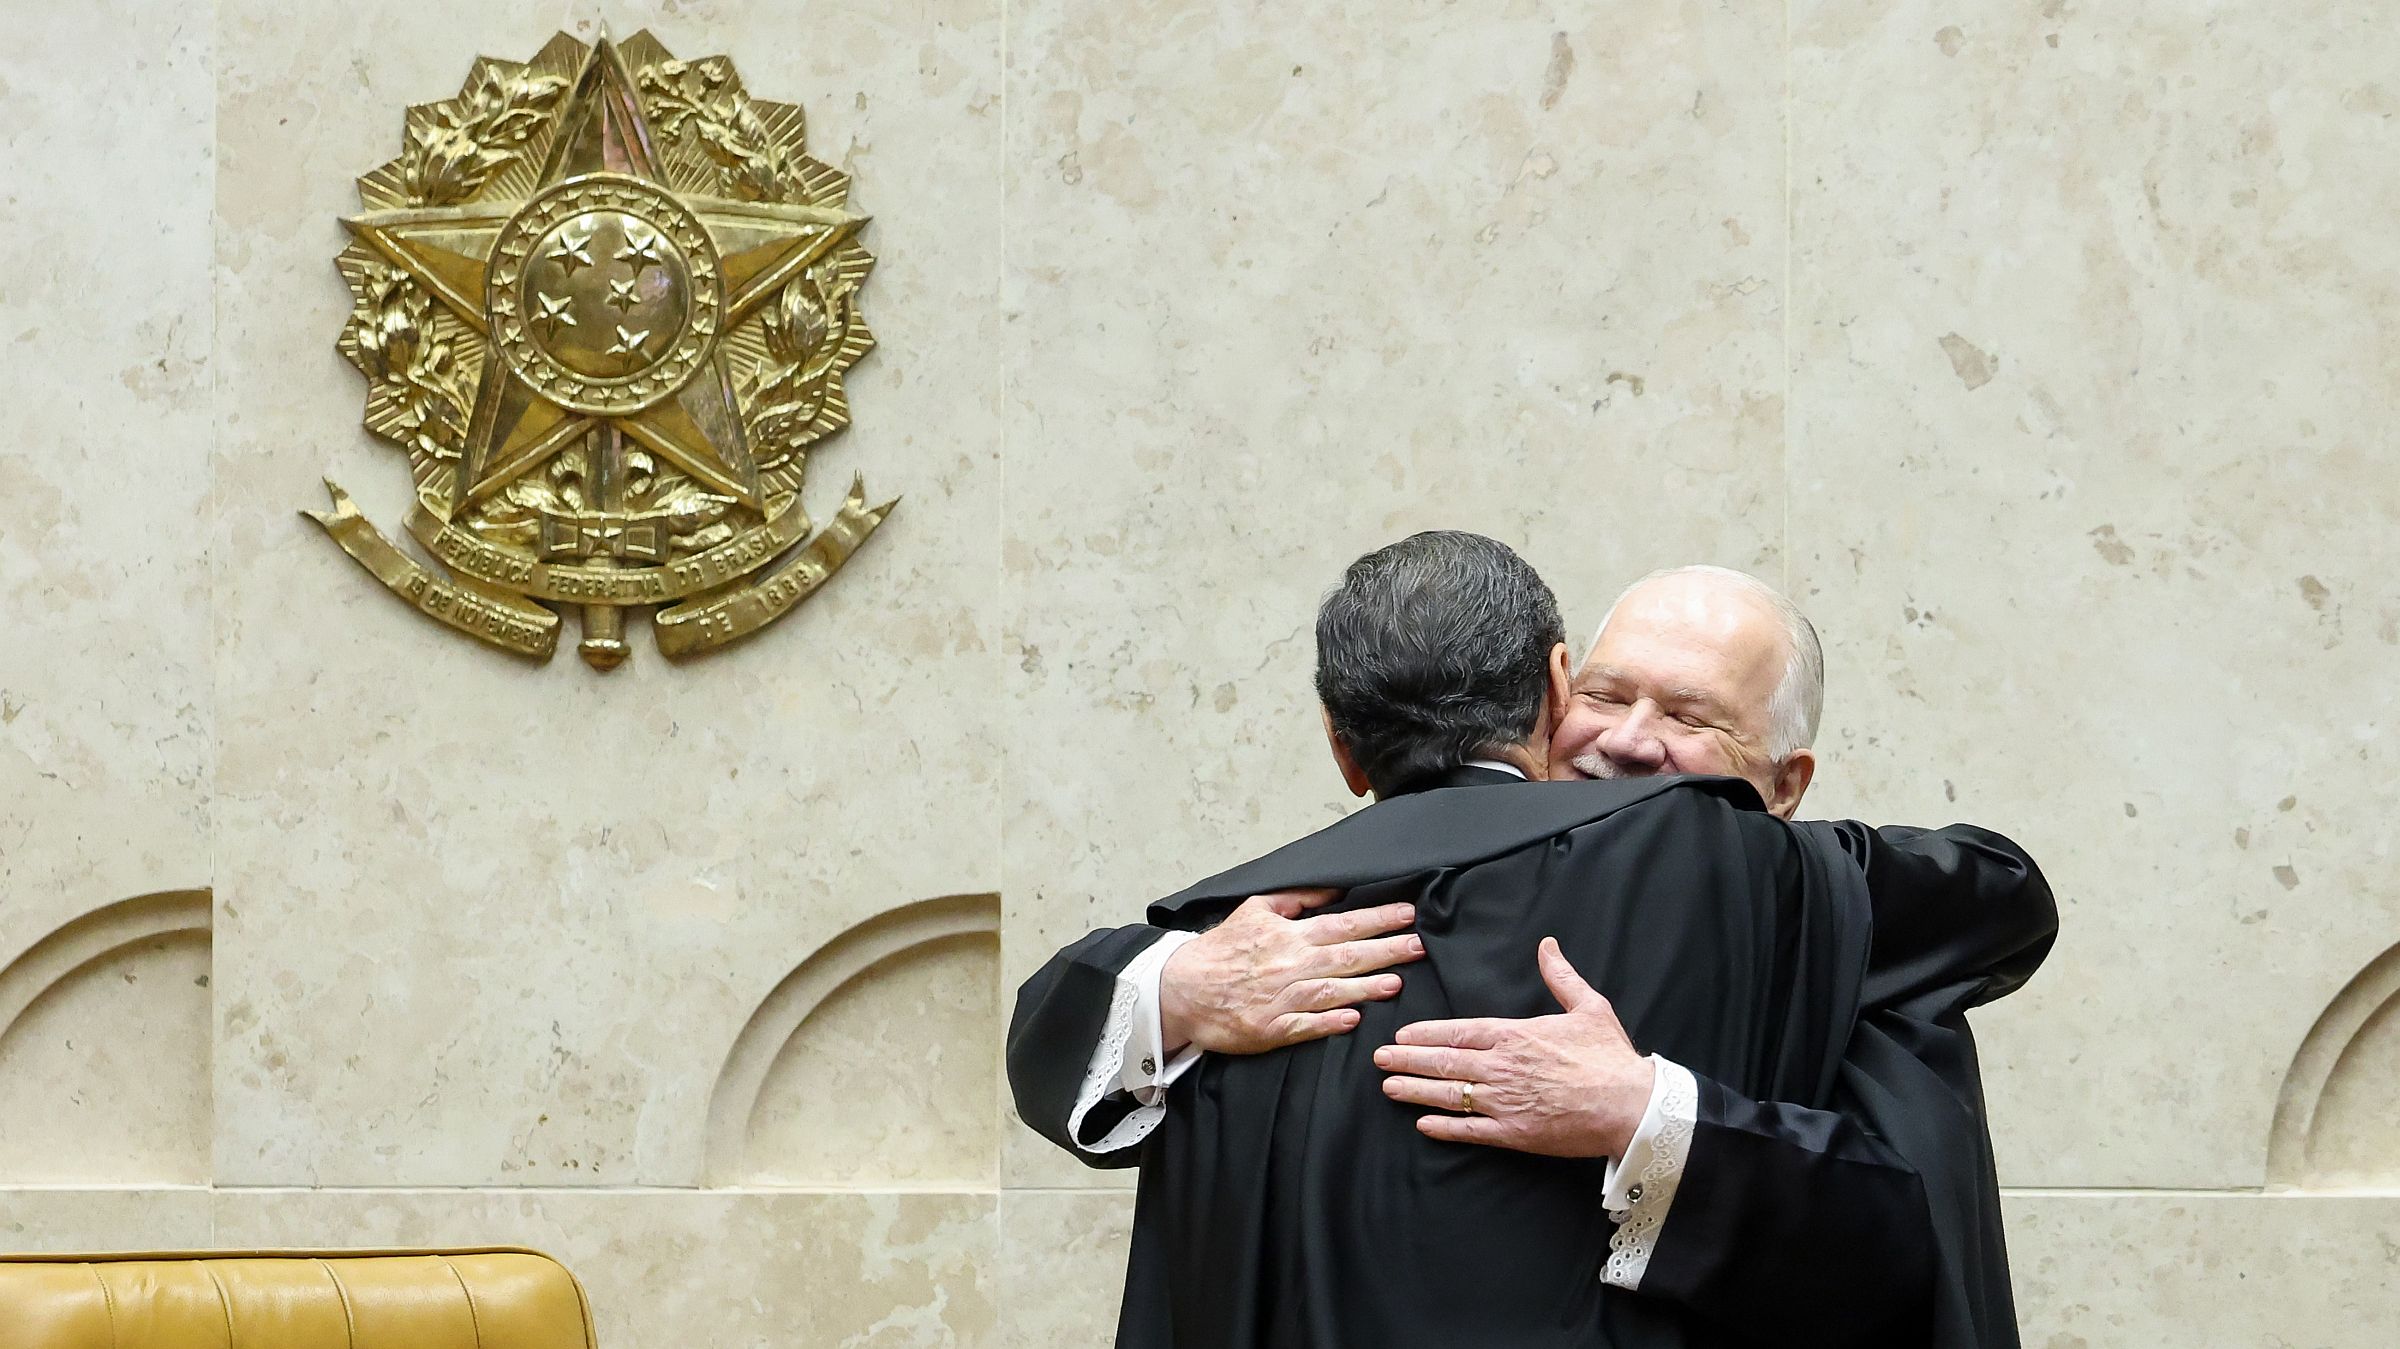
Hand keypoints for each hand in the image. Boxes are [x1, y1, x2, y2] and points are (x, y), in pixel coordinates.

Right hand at [1159, 889, 1424, 1054]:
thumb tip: (1335, 888)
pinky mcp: (1271, 1029)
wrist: (1181, 988)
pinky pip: (1305, 1026)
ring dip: (1365, 987)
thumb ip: (1297, 898)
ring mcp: (1281, 999)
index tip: (1408, 914)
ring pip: (1332, 992)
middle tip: (1419, 946)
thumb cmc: (1222, 949)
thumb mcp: (1255, 909)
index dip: (1378, 919)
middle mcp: (1290, 966)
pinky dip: (1328, 1022)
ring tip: (1396, 983)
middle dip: (1386, 950)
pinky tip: (1353, 1020)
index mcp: (1289, 935)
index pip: (1343, 924)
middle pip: (1346, 957)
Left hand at [1374, 937, 1654, 1157]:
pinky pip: (1471, 1131)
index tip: (1401, 1035)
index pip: (1459, 1031)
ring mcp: (1506, 1102)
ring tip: (1389, 1088)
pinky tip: (1423, 1125)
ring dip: (1416, 1091)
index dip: (1425, 1033)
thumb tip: (1548, 945)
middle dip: (1408, 1060)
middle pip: (1444, 1062)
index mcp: (1515, 1036)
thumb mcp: (1589, 1006)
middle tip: (1379, 1060)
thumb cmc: (1611, 1057)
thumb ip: (1561, 976)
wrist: (1631, 1105)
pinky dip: (1444, 1128)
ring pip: (1450, 1095)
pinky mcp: (1515, 1134)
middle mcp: (1502, 1067)